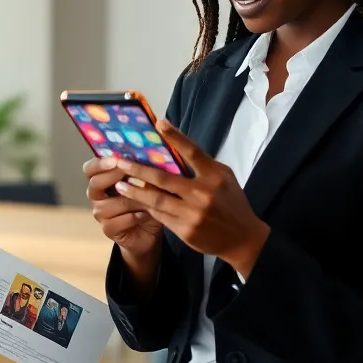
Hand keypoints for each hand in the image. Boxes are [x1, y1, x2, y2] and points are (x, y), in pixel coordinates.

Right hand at [84, 157, 163, 256]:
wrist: (148, 231)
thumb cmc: (145, 203)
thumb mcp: (144, 185)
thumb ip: (139, 172)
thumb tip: (145, 156)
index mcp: (102, 181)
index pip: (90, 169)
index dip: (100, 163)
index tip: (116, 158)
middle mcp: (96, 197)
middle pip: (94, 184)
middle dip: (111, 176)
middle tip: (126, 171)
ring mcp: (100, 214)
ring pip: (108, 205)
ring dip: (129, 200)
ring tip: (147, 198)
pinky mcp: (108, 229)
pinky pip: (117, 221)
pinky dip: (134, 217)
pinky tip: (147, 214)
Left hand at [113, 119, 269, 278]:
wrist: (243, 239)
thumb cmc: (231, 203)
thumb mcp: (224, 178)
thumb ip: (202, 166)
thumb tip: (173, 151)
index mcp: (216, 176)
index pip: (193, 152)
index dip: (175, 137)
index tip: (158, 123)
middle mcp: (204, 193)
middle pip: (164, 178)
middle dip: (138, 169)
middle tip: (119, 161)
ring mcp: (193, 214)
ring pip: (156, 199)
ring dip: (135, 191)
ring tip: (119, 184)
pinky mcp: (185, 230)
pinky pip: (161, 216)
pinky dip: (147, 207)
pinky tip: (135, 201)